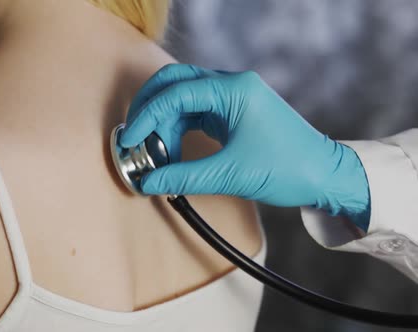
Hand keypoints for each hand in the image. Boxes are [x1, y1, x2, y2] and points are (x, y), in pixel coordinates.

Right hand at [120, 64, 370, 230]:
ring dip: (163, 119)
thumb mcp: (230, 174)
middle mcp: (232, 84)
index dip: (147, 116)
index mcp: (234, 90)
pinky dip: (178, 126)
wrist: (324, 174)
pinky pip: (195, 110)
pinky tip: (171, 147)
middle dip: (149, 106)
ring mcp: (232, 95)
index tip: (130, 139)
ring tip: (154, 150)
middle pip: (175, 81)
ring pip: (183, 96)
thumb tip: (148, 181)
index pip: (176, 92)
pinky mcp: (233, 110)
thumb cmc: (288, 169)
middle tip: (133, 134)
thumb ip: (183, 177)